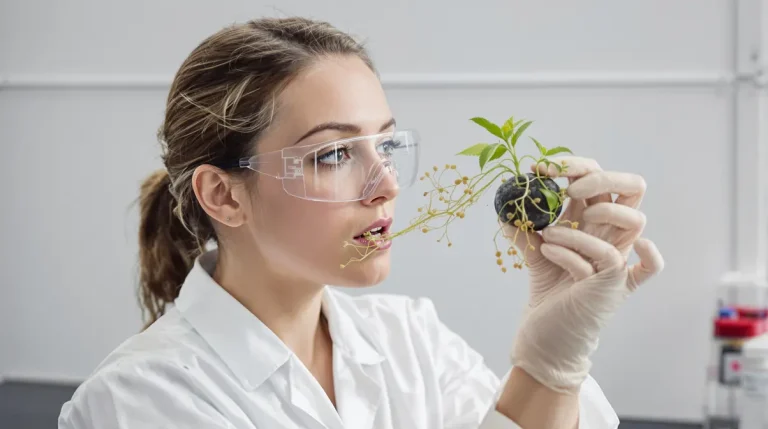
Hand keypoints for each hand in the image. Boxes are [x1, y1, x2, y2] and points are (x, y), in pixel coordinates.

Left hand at [502, 156, 663, 393]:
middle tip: (566, 190)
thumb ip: (522, 227)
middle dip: (601, 178)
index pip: (599, 177)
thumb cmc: (550, 290)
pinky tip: (554, 251)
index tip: (539, 170)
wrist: (546, 333)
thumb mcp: (533, 251)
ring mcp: (618, 259)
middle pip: (634, 187)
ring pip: (634, 222)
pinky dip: (584, 252)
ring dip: (593, 220)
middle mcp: (612, 235)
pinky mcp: (613, 285)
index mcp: (595, 220)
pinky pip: (622, 262)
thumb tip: (504, 204)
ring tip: (550, 235)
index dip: (575, 166)